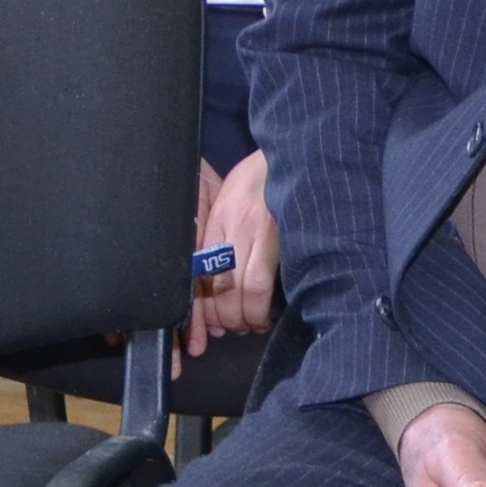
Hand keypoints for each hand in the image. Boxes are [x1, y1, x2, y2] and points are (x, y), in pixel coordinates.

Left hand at [189, 150, 277, 353]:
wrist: (288, 157)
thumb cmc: (256, 183)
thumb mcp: (225, 206)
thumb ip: (216, 237)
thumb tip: (210, 277)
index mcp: (216, 222)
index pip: (198, 273)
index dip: (197, 305)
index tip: (199, 325)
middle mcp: (231, 230)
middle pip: (217, 286)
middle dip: (220, 318)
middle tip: (225, 329)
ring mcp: (255, 234)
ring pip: (241, 290)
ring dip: (241, 317)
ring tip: (245, 326)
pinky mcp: (277, 239)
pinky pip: (263, 282)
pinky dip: (261, 307)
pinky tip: (262, 317)